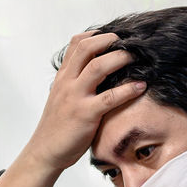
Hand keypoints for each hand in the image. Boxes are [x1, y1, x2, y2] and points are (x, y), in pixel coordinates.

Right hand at [25, 32, 146, 172]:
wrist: (44, 151)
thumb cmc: (57, 126)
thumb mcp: (62, 97)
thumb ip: (75, 82)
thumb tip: (99, 72)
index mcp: (63, 77)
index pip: (77, 43)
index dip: (97, 34)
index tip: (114, 36)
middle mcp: (67, 82)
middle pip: (87, 48)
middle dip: (111, 40)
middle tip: (130, 42)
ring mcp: (75, 97)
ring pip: (98, 67)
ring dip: (121, 58)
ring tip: (137, 57)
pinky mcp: (85, 114)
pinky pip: (110, 97)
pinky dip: (128, 89)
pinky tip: (141, 86)